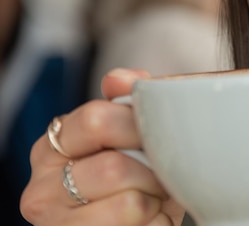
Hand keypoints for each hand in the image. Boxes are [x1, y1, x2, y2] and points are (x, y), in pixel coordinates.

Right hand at [20, 68, 185, 225]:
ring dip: (155, 199)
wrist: (145, 224)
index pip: (96, 120)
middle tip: (162, 171)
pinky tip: (149, 219)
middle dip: (152, 168)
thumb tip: (119, 79)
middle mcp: (43, 187)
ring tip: (154, 198)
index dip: (138, 125)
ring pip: (128, 203)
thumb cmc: (140, 176)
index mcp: (55, 145)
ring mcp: (57, 224)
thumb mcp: (137, 136)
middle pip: (113, 167)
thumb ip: (128, 102)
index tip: (158, 133)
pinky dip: (156, 222)